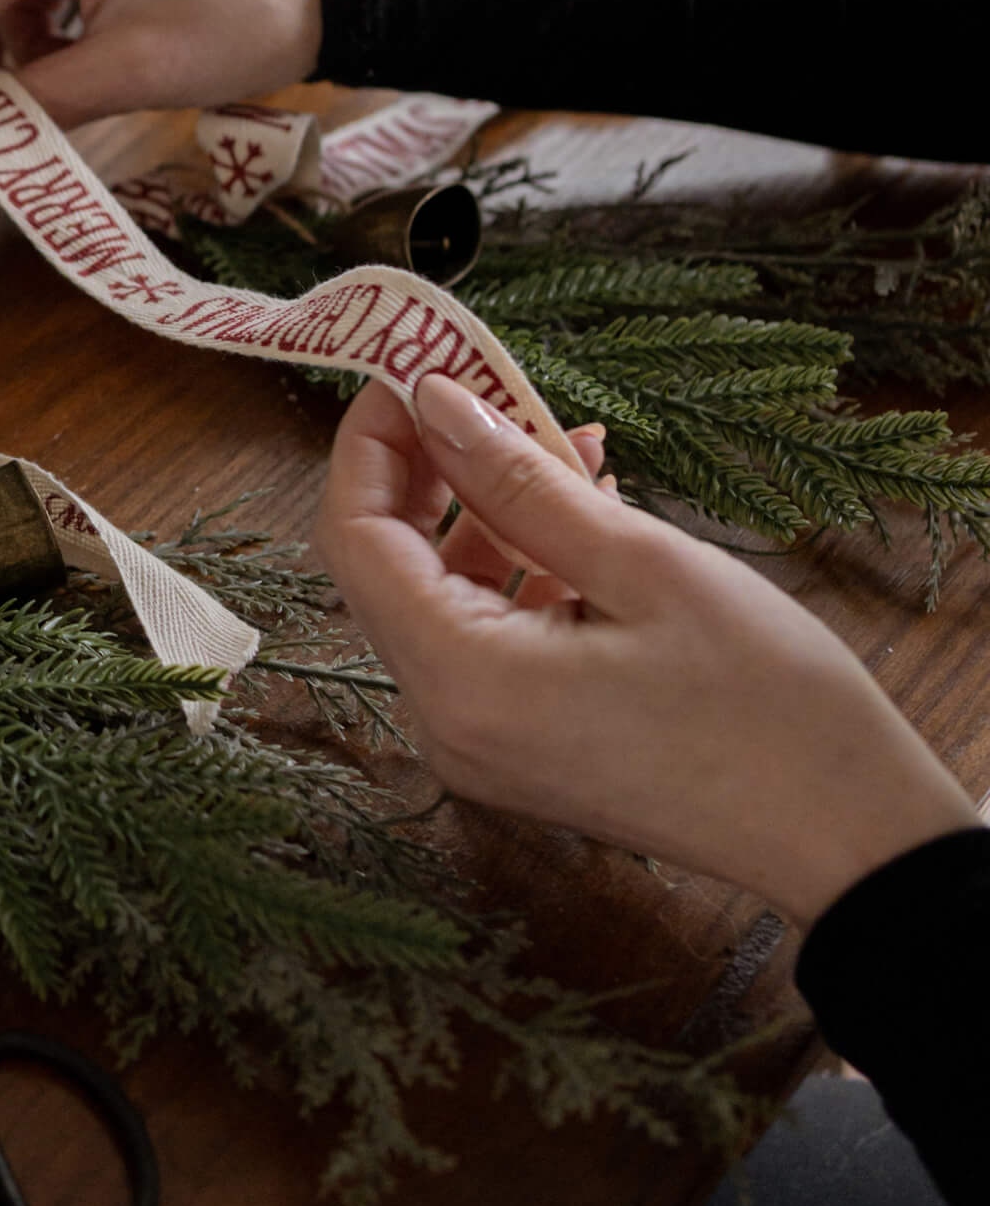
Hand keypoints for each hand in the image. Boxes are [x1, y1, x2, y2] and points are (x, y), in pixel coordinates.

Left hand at [313, 373, 981, 926]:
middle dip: (431, 467)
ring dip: (488, 511)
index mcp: (461, 680)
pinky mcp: (519, 748)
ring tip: (570, 440)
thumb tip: (435, 402)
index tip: (417, 363)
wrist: (851, 842)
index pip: (354, 537)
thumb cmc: (772, 709)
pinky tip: (586, 511)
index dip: (373, 442)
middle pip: (388, 566)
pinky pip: (486, 636)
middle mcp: (445, 722)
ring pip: (442, 596)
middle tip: (492, 385)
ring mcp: (479, 744)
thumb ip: (521, 482)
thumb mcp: (646, 566)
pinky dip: (521, 568)